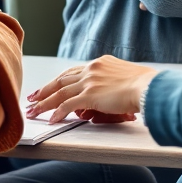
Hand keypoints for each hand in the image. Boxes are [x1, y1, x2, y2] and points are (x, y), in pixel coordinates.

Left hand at [26, 55, 156, 122]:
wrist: (148, 86)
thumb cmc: (143, 85)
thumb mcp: (125, 78)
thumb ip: (110, 84)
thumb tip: (104, 97)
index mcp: (101, 63)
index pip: (73, 71)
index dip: (59, 80)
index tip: (50, 86)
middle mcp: (92, 68)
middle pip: (61, 79)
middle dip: (45, 89)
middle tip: (33, 97)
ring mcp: (90, 80)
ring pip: (60, 92)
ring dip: (44, 103)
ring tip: (33, 111)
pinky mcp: (90, 94)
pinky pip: (68, 104)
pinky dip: (57, 112)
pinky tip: (51, 120)